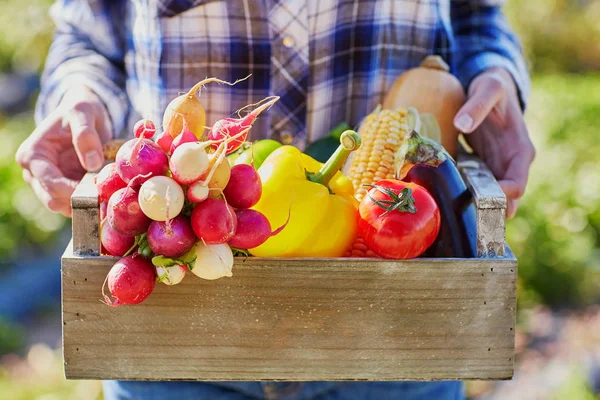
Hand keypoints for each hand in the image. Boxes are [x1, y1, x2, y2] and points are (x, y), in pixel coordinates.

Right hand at [15, 86, 111, 216]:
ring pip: (64, 206)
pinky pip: (75, 203)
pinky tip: (106, 196)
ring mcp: (48, 183)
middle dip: (80, 202)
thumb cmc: (80, 109)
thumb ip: (85, 135)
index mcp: (33, 154)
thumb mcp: (83, 112)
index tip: (97, 191)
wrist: (84, 113)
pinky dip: (90, 203)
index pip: (49, 182)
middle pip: (53, 200)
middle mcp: (34, 173)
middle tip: (105, 199)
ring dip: (86, 205)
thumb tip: (93, 164)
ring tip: (108, 196)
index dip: (72, 191)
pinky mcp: (64, 188)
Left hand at [453, 67, 534, 218]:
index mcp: (519, 151)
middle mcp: (510, 166)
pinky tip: (441, 199)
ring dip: (472, 208)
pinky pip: (472, 188)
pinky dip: (461, 195)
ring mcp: (494, 169)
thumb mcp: (489, 88)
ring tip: (448, 213)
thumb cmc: (493, 87)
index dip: (502, 197)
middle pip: (504, 201)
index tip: (479, 199)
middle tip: (461, 218)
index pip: (517, 184)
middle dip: (486, 212)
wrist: (489, 88)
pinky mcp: (479, 169)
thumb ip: (477, 105)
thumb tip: (460, 124)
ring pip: (487, 199)